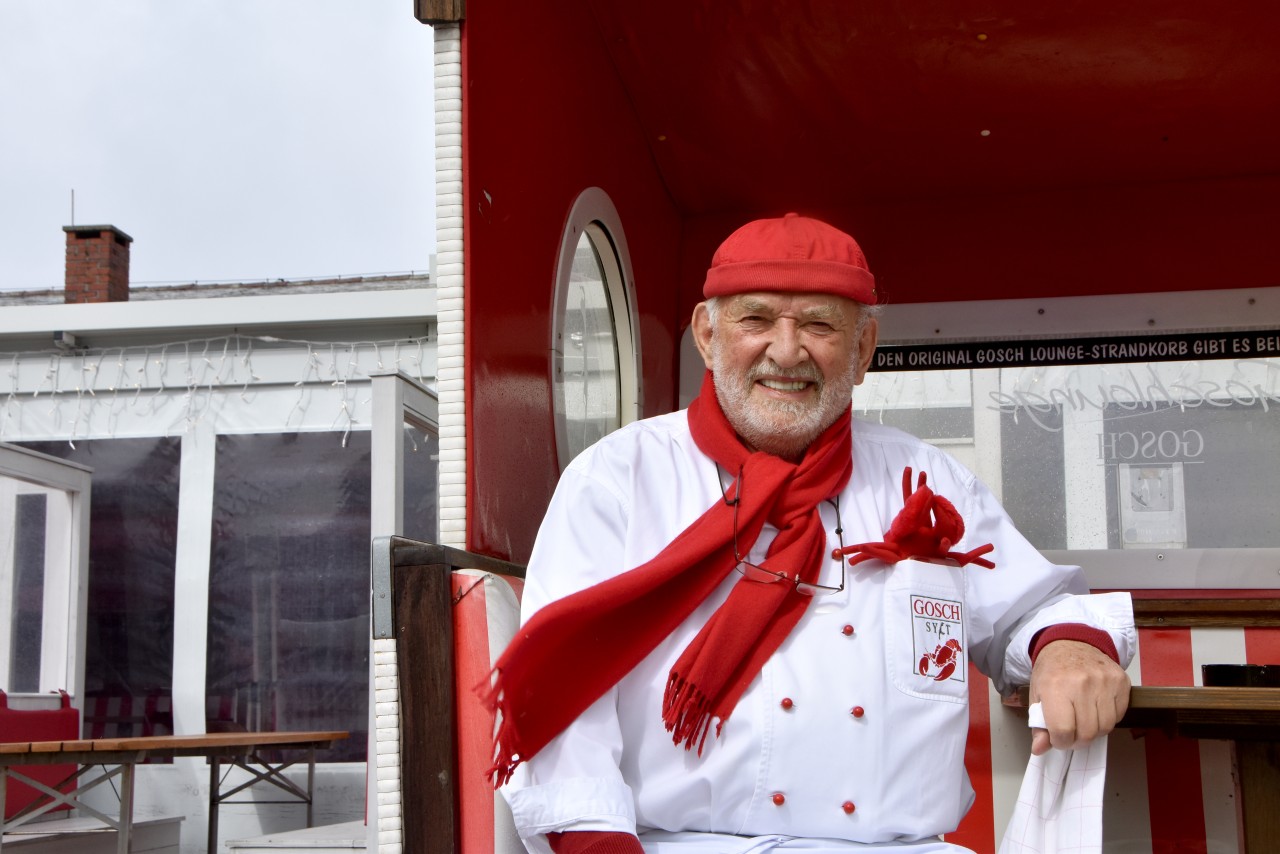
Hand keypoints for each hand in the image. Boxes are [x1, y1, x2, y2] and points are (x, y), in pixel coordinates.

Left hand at [1028, 639, 1129, 755]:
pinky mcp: (1121, 681)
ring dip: (1094, 731)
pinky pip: (1119, 715)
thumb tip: (1040, 749)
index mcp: (1055, 687)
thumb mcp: (1037, 695)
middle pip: (1087, 733)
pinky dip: (1109, 718)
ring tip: (1084, 720)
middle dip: (1078, 740)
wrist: (1072, 643)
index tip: (1058, 738)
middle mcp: (1081, 684)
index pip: (1063, 731)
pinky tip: (1097, 708)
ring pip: (1105, 727)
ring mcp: (1104, 681)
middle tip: (1072, 733)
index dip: (1060, 741)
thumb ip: (1039, 724)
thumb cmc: (1052, 671)